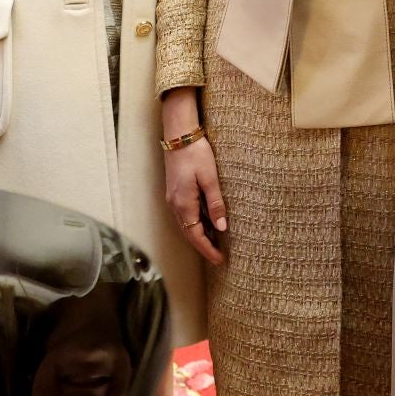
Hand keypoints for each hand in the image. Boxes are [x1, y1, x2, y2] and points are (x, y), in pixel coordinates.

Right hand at [162, 86, 226, 264]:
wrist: (179, 135)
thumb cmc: (196, 154)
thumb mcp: (210, 178)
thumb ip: (215, 204)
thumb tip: (221, 228)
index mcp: (183, 204)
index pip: (195, 236)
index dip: (207, 250)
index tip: (219, 260)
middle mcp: (175, 204)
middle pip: (189, 233)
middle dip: (203, 246)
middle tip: (219, 256)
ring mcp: (173, 198)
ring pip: (186, 224)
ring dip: (199, 235)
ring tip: (215, 243)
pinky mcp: (175, 191)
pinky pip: (185, 214)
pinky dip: (195, 223)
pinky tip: (206, 222)